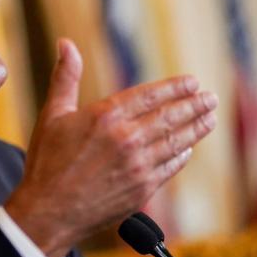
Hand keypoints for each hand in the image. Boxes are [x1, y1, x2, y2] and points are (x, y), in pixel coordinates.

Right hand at [4, 38, 217, 256]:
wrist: (48, 212)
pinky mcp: (142, 190)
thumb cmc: (46, 163)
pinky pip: (170, 168)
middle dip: (194, 106)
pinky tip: (188, 150)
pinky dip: (182, 156)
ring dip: (196, 129)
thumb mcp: (52, 114)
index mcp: (106, 116)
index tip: (193, 83)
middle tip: (210, 98)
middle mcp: (127, 139)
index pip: (151, 95)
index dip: (175, 88)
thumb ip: (66, 77)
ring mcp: (138, 166)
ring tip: (210, 118)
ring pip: (176, 142)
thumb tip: (66, 43)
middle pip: (170, 117)